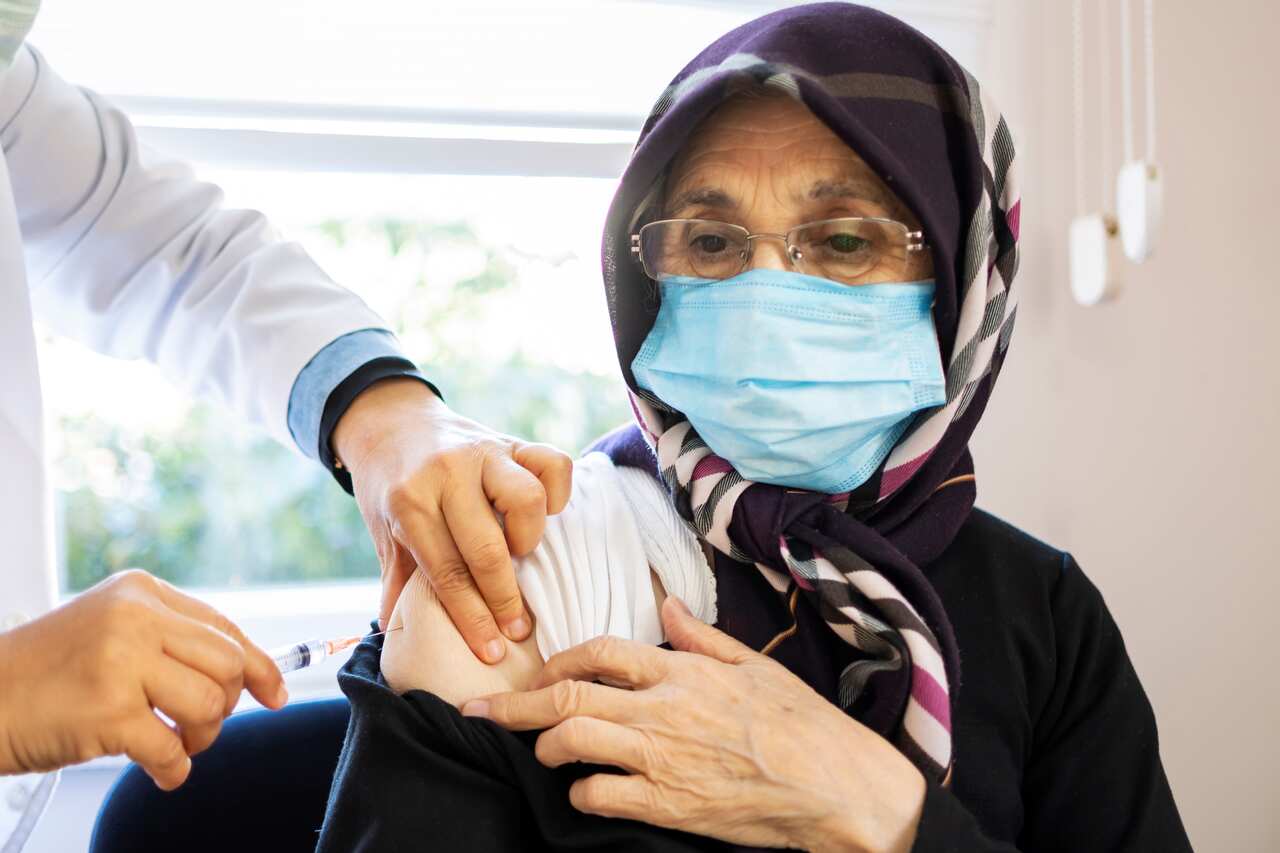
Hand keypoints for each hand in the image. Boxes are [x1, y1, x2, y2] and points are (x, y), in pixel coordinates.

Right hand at [0, 570, 285, 789]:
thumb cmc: (44, 673)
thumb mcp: (110, 631)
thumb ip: (170, 641)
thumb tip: (249, 675)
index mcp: (141, 592)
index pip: (223, 627)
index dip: (258, 664)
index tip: (274, 692)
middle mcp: (135, 619)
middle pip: (227, 663)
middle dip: (225, 704)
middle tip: (198, 724)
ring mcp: (121, 662)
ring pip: (209, 704)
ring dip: (200, 737)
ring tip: (173, 743)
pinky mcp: (108, 711)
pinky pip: (173, 749)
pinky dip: (174, 768)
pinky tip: (157, 767)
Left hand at [331, 378, 572, 662]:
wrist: (390, 420)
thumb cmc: (390, 485)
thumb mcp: (384, 532)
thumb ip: (397, 582)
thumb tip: (396, 639)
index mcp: (408, 502)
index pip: (446, 572)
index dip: (472, 618)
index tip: (492, 652)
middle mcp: (446, 474)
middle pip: (486, 547)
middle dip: (504, 598)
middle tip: (518, 629)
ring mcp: (483, 453)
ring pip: (526, 498)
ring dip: (529, 537)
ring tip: (521, 554)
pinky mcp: (512, 440)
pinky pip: (552, 463)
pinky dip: (556, 492)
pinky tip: (545, 513)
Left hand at [463, 597, 926, 852]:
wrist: (837, 787)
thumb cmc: (802, 725)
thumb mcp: (755, 666)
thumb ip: (702, 637)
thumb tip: (667, 604)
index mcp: (684, 671)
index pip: (600, 651)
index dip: (557, 660)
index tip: (535, 673)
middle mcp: (665, 710)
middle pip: (569, 697)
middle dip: (515, 706)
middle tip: (481, 713)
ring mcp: (663, 759)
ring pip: (573, 742)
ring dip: (544, 748)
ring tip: (540, 753)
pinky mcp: (669, 805)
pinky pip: (599, 797)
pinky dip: (580, 793)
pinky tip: (583, 791)